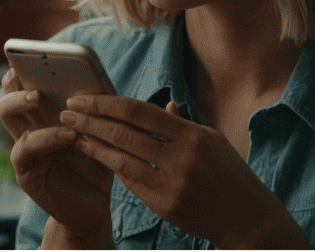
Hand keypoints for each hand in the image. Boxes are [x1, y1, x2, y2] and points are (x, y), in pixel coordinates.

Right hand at [0, 68, 113, 241]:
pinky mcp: (27, 172)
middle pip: (6, 94)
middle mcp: (27, 127)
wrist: (94, 206)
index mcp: (42, 114)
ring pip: (6, 115)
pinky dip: (46, 136)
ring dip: (21, 101)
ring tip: (40, 95)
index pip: (23, 83)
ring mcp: (24, 148)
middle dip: (15, 79)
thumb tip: (99, 78)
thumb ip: (96, 106)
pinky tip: (68, 133)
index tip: (30, 52)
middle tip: (31, 70)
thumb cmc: (97, 162)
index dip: (22, 67)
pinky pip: (25, 148)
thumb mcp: (100, 128)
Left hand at [62, 95, 308, 248]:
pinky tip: (94, 154)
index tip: (83, 98)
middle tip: (67, 110)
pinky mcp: (164, 206)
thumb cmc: (229, 172)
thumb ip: (181, 123)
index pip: (138, 111)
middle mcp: (182, 158)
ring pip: (120, 159)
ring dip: (92, 143)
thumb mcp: (211, 139)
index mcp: (192, 134)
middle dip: (90, 120)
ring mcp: (172, 184)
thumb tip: (162, 104)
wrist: (247, 217)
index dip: (105, 103)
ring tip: (72, 131)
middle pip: (123, 133)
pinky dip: (110, 165)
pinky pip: (130, 182)